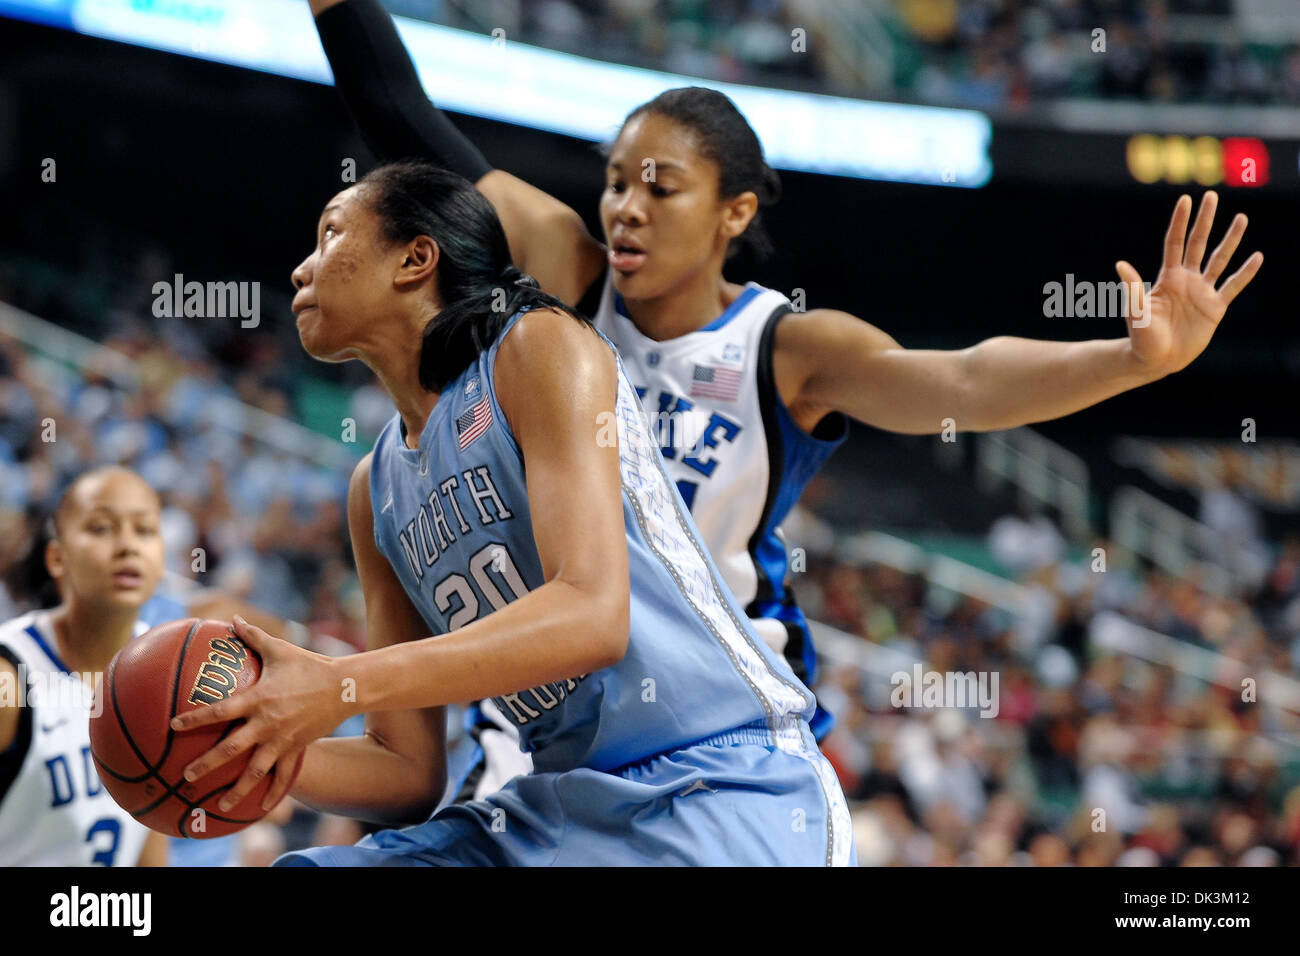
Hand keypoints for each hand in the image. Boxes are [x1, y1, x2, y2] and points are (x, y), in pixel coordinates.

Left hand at [171, 615, 351, 811]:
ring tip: (219, 805)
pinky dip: (273, 792)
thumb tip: (234, 619)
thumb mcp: (280, 649)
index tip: (174, 726)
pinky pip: (284, 774)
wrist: (344, 686)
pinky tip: (261, 809)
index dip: (195, 719)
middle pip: (231, 748)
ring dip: (237, 789)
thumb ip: (253, 636)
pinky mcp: (297, 748)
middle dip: (207, 764)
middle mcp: (266, 723)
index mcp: (258, 699)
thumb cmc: (309, 665)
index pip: (220, 711)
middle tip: (186, 776)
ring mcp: (282, 739)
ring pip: (255, 770)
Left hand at [1116, 191, 1261, 376]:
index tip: (1185, 199)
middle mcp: (1186, 280)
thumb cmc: (1141, 337)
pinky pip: (1233, 286)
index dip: (1180, 222)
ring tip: (1241, 218)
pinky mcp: (1215, 308)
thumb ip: (1132, 288)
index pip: (1175, 243)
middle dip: (1205, 220)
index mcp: (1167, 278)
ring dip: (1231, 240)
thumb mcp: (1136, 311)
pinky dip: (1245, 273)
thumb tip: (1120, 264)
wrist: (1156, 360)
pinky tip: (1257, 257)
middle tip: (1211, 196)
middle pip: (1197, 243)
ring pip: (1219, 260)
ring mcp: (1202, 292)